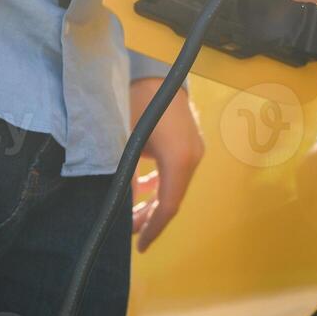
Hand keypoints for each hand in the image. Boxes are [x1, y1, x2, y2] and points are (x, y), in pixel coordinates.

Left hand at [130, 77, 203, 252]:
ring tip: (134, 213)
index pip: (169, 206)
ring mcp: (195, 147)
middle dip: (151, 217)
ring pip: (175, 185)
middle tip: (129, 231)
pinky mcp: (191, 140)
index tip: (139, 246)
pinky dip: (162, 184)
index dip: (153, 229)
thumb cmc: (136, 103)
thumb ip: (124, 179)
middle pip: (173, 197)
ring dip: (155, 201)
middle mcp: (193, 156)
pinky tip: (145, 188)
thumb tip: (121, 209)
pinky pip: (177, 171)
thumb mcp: (124, 143)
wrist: (154, 69)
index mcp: (179, 160)